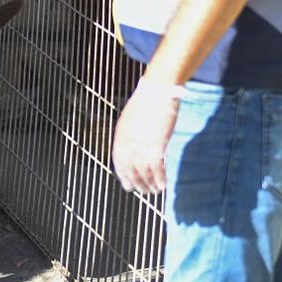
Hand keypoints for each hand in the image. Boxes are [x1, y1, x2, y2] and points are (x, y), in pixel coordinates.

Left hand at [111, 77, 182, 194]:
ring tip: (155, 192)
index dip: (123, 174)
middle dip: (137, 182)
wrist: (158, 90)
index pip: (118, 160)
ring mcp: (141, 144)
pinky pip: (156, 168)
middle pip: (130, 168)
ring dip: (149, 184)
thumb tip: (139, 146)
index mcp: (121, 133)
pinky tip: (163, 185)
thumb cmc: (148, 101)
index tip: (127, 185)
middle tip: (142, 192)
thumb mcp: (134, 116)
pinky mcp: (156, 145)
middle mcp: (128, 141)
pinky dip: (160, 178)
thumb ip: (134, 132)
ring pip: (143, 171)